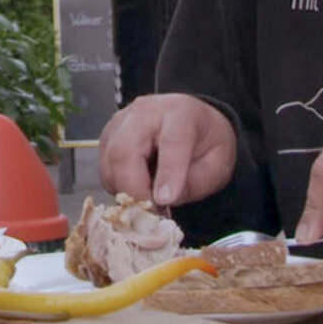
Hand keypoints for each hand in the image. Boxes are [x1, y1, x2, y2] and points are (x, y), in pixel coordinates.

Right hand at [98, 94, 237, 207]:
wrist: (195, 124)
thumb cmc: (207, 144)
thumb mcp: (218, 165)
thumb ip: (195, 183)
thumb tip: (163, 200)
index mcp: (182, 114)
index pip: (172, 141)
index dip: (168, 174)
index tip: (165, 201)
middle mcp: (147, 111)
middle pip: (125, 149)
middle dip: (133, 188)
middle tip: (150, 212)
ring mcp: (122, 121)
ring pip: (109, 161)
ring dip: (124, 190)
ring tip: (148, 201)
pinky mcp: (108, 135)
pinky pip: (105, 167)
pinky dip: (117, 185)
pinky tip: (138, 187)